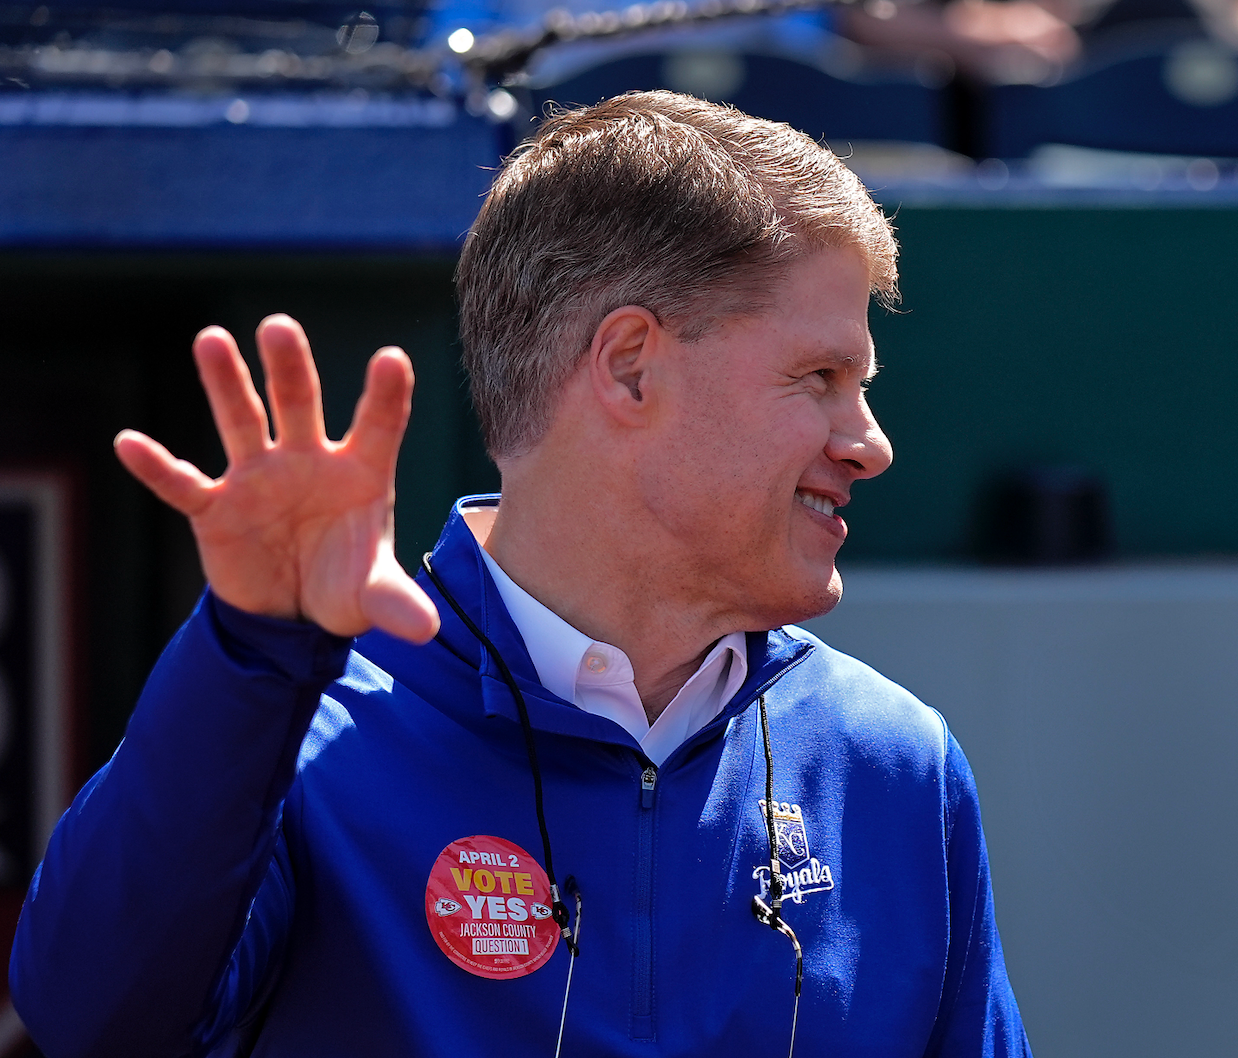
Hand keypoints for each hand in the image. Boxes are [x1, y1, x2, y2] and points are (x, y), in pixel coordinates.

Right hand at [114, 314, 439, 642]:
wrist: (292, 614)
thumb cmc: (343, 585)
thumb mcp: (371, 596)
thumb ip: (396, 603)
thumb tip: (426, 631)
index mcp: (359, 471)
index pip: (378, 425)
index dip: (385, 395)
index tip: (392, 359)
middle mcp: (308, 461)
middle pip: (299, 403)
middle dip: (288, 367)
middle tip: (278, 327)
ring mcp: (259, 477)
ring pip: (241, 420)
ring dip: (225, 383)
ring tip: (212, 339)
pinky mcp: (217, 508)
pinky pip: (183, 484)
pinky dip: (157, 467)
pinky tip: (129, 443)